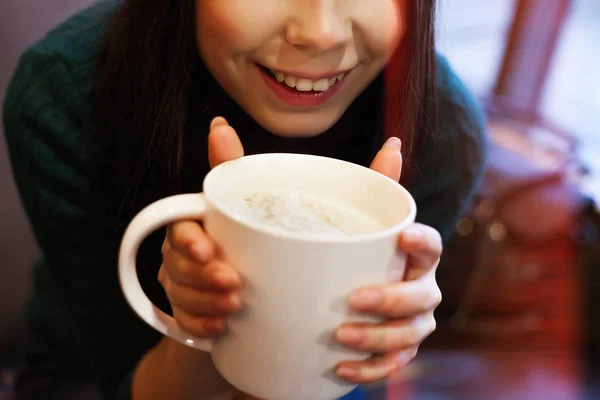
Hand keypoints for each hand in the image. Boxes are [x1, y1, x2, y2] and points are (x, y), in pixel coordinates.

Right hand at [158, 117, 245, 336]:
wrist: (243, 293)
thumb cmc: (240, 240)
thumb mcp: (237, 206)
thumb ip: (227, 170)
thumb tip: (219, 125)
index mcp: (189, 227)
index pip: (178, 231)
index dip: (188, 241)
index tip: (208, 249)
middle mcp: (178, 256)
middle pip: (177, 266)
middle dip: (203, 276)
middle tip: (234, 283)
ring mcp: (180, 286)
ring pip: (180, 296)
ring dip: (205, 302)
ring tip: (235, 305)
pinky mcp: (187, 314)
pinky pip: (186, 323)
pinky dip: (202, 325)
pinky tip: (221, 328)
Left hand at [334, 137, 442, 383]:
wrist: (352, 295)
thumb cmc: (361, 250)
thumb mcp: (363, 218)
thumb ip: (376, 184)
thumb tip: (393, 140)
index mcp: (416, 255)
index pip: (432, 246)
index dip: (424, 241)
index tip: (403, 235)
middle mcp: (423, 288)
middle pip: (421, 296)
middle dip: (392, 300)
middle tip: (355, 299)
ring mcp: (414, 322)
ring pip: (409, 335)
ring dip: (378, 338)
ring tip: (341, 336)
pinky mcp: (399, 349)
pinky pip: (393, 364)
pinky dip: (370, 368)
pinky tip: (341, 368)